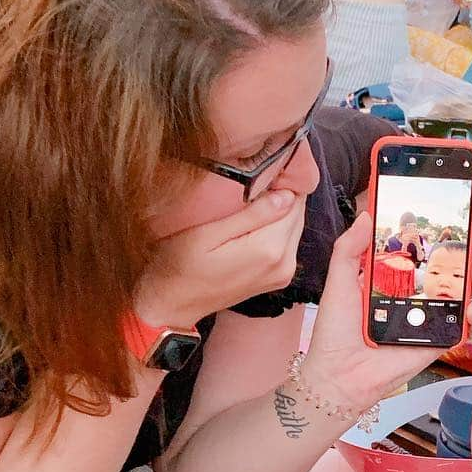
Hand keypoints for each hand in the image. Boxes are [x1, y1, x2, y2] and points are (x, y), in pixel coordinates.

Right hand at [137, 189, 306, 326]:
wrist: (173, 305)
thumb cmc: (180, 265)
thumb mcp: (207, 233)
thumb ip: (251, 215)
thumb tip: (286, 195)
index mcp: (269, 249)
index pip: (294, 201)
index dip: (282, 180)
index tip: (264, 166)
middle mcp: (284, 263)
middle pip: (297, 214)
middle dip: (283, 194)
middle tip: (255, 178)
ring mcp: (283, 273)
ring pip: (294, 226)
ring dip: (279, 211)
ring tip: (251, 198)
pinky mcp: (278, 278)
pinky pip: (287, 242)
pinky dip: (276, 227)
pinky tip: (253, 221)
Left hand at [304, 210, 471, 413]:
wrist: (339, 375)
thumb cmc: (336, 332)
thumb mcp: (339, 281)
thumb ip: (350, 247)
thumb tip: (367, 214)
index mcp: (394, 275)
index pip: (422, 245)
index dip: (440, 226)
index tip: (455, 205)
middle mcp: (416, 292)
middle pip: (450, 262)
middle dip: (470, 241)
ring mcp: (430, 315)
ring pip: (464, 290)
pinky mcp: (438, 340)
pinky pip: (465, 327)